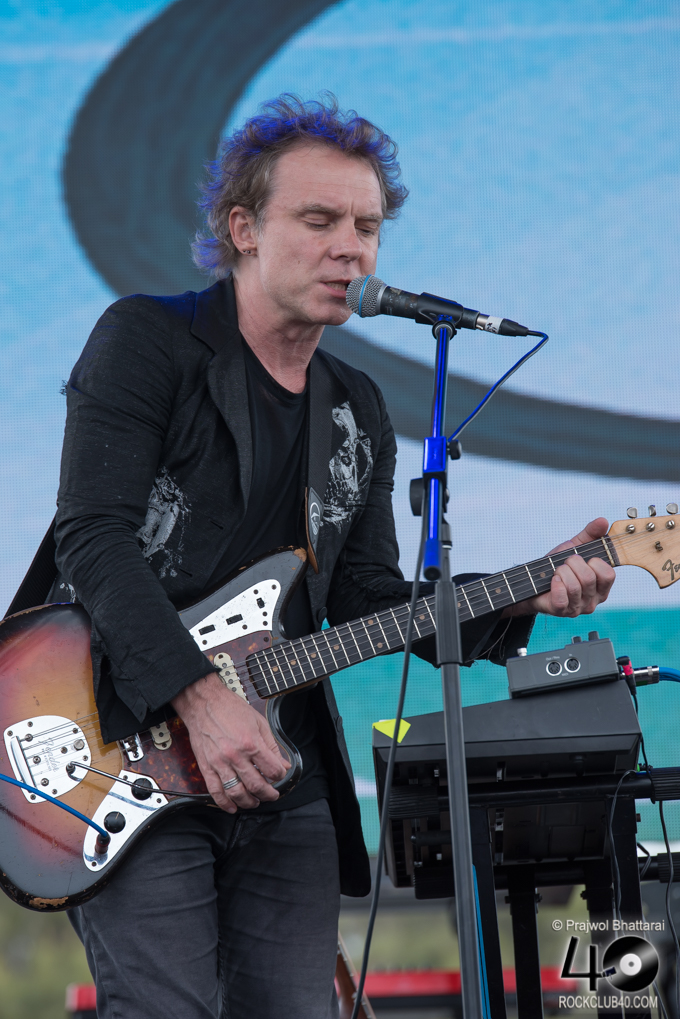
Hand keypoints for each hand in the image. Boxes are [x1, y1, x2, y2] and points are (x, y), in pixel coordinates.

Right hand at [171, 672, 289, 812]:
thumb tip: (283, 763)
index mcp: (251, 743)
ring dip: (248, 802)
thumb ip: (272, 746)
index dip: (280, 775)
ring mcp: (220, 763)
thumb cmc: (230, 709)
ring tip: (255, 802)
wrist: (204, 703)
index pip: (272, 770)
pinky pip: (215, 791)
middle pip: (256, 785)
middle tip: (272, 795)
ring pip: (237, 793)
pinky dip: (224, 803)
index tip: (279, 775)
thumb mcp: (259, 722)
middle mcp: (236, 756)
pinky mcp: (206, 766)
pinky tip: (232, 807)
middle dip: (268, 794)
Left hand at [503, 517, 615, 618]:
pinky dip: (555, 585)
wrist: (533, 580)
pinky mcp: (562, 611)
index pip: (609, 575)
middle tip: (564, 564)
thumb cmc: (557, 565)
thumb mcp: (575, 546)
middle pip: (589, 578)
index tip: (583, 558)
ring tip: (556, 572)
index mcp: (602, 586)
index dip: (594, 562)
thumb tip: (603, 521)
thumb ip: (590, 533)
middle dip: (572, 564)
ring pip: (575, 586)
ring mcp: (578, 608)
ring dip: (561, 572)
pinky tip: (552, 581)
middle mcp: (594, 600)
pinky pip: (562, 598)